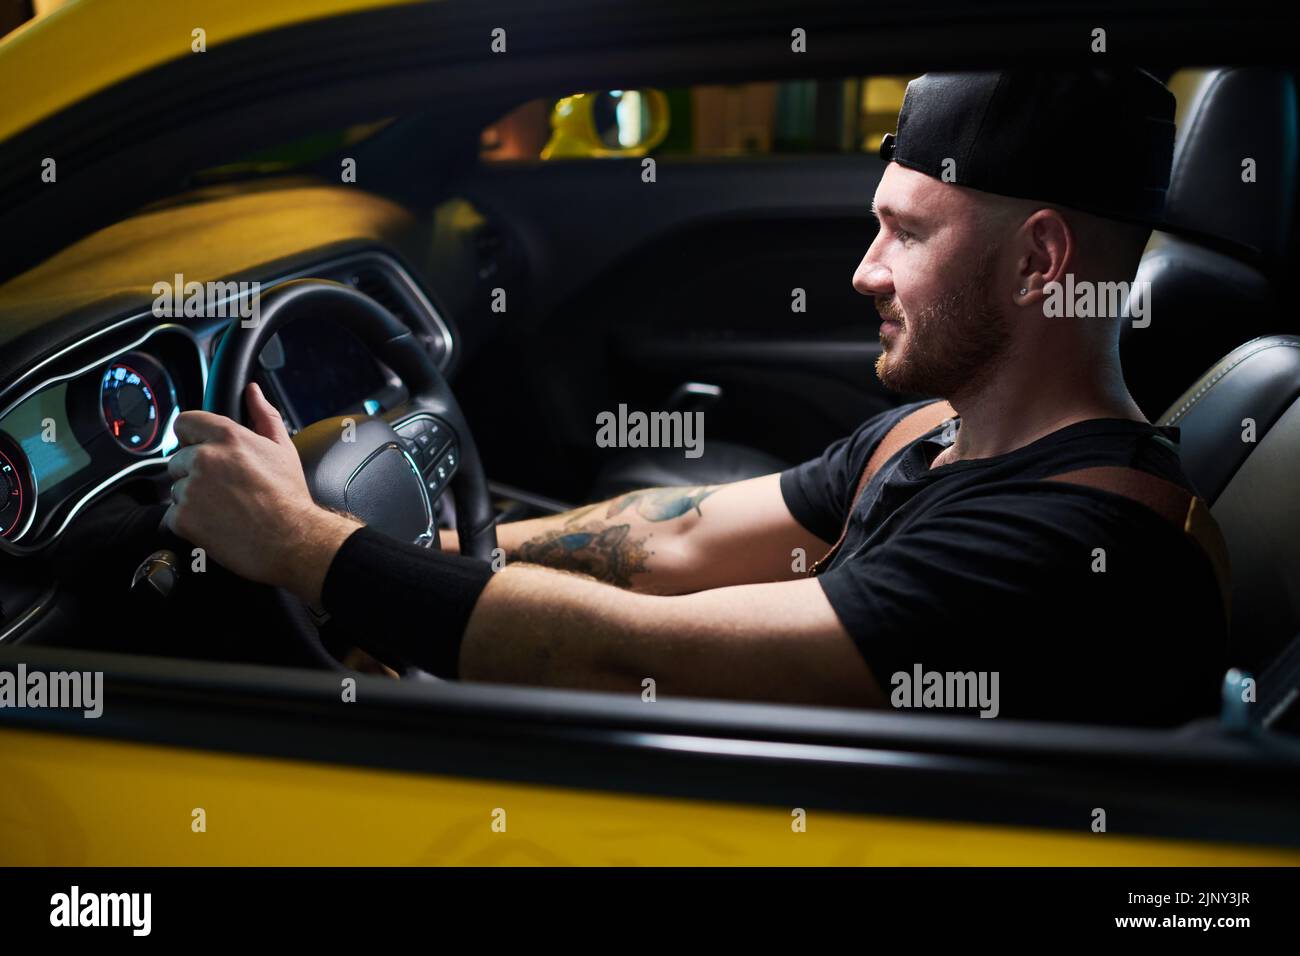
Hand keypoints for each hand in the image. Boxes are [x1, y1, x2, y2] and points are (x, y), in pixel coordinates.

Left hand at [164, 383, 359, 603]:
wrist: (292, 540)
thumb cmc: (289, 497)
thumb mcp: (283, 449)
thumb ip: (263, 416)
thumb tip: (253, 393)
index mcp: (228, 437)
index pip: (185, 422)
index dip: (192, 436)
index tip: (200, 449)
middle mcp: (205, 459)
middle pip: (179, 460)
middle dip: (196, 473)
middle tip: (225, 489)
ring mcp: (191, 489)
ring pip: (177, 489)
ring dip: (193, 498)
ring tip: (224, 508)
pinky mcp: (183, 518)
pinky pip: (173, 515)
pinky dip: (190, 522)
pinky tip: (216, 523)